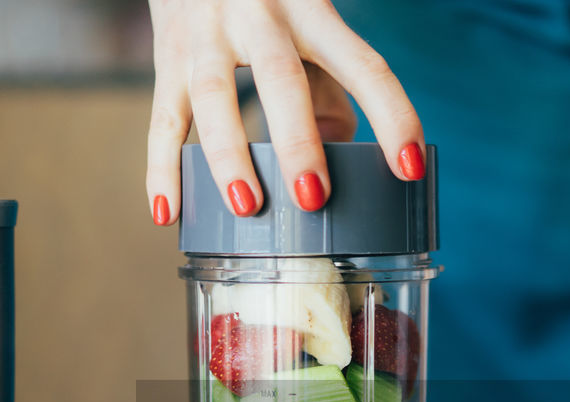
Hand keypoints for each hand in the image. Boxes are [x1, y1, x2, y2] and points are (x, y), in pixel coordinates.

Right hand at [146, 0, 424, 223]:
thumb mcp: (308, 22)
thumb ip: (329, 84)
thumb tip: (335, 151)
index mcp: (312, 11)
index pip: (363, 65)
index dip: (392, 115)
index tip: (409, 168)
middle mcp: (259, 15)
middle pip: (281, 78)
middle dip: (297, 140)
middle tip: (312, 197)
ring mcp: (206, 34)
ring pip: (214, 97)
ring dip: (230, 157)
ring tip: (248, 207)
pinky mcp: (166, 55)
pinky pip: (162, 118)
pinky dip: (161, 169)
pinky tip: (169, 213)